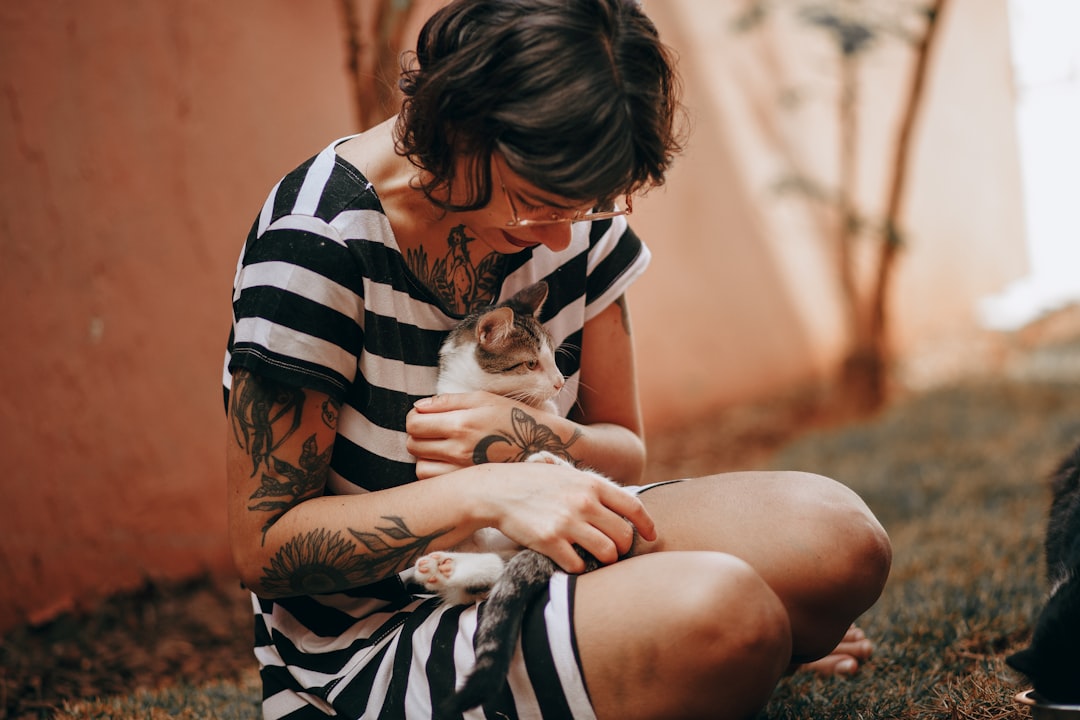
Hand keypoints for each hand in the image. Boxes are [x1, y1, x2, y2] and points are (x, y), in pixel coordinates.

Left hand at [407, 392, 575, 479]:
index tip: (426, 417)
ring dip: (424, 455)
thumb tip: (418, 406)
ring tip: (441, 448)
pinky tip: (448, 463)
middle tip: (434, 431)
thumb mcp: (484, 399)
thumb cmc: (513, 418)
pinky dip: (433, 471)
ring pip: (419, 465)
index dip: (415, 417)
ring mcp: (463, 470)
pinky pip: (434, 481)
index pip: (414, 422)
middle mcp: (459, 449)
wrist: (543, 446)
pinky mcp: (468, 484)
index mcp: (462, 423)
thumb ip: (447, 401)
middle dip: (418, 435)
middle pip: (413, 444)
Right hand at [468, 460, 656, 572]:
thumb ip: (593, 489)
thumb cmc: (534, 482)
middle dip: (623, 547)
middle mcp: (583, 502)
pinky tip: (571, 560)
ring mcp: (567, 523)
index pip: (634, 507)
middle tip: (614, 550)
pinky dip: (579, 567)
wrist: (497, 490)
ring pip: (607, 553)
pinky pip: (579, 565)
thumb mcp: (568, 474)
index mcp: (591, 484)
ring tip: (596, 557)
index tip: (651, 536)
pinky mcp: (549, 541)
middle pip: (624, 536)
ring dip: (605, 560)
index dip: (647, 525)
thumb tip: (622, 506)